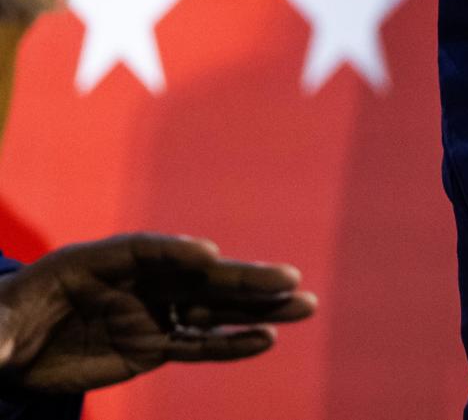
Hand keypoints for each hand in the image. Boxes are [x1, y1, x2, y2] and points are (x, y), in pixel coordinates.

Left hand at [0, 234, 316, 393]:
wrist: (4, 348)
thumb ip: (1, 336)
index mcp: (93, 263)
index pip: (144, 251)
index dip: (176, 252)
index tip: (208, 256)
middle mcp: (134, 282)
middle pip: (195, 277)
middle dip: (242, 277)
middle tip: (287, 278)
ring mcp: (149, 312)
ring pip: (212, 309)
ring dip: (258, 308)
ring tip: (304, 304)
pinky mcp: (153, 345)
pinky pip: (199, 345)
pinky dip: (232, 344)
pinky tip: (266, 341)